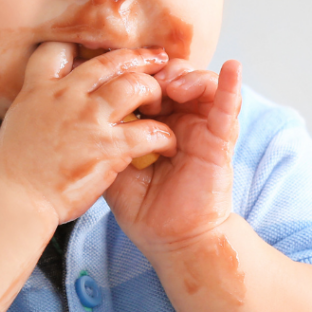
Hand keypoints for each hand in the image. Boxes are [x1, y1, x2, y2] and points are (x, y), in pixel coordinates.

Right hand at [0, 43, 175, 223]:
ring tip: (159, 103)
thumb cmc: (16, 167)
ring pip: (134, 85)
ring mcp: (88, 119)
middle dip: (138, 58)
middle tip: (157, 60)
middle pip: (110, 61)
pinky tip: (166, 142)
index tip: (101, 52)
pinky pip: (148, 131)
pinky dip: (162, 135)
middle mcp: (66, 96)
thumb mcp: (21, 117)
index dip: (83, 47)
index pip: (60, 49)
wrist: (14, 199)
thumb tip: (57, 92)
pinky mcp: (107, 148)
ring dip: (153, 91)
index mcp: (40, 88)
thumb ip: (44, 99)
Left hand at [105, 59, 241, 252]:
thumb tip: (79, 113)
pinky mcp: (219, 141)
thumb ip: (103, 142)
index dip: (134, 74)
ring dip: (187, 76)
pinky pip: (229, 109)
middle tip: (144, 79)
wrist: (172, 244)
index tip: (116, 78)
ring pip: (200, 83)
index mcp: (154, 124)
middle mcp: (179, 120)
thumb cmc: (146, 211)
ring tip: (171, 85)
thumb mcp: (112, 170)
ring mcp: (201, 128)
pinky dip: (231, 86)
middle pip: (173, 76)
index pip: (147, 84)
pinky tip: (233, 67)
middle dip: (158, 70)